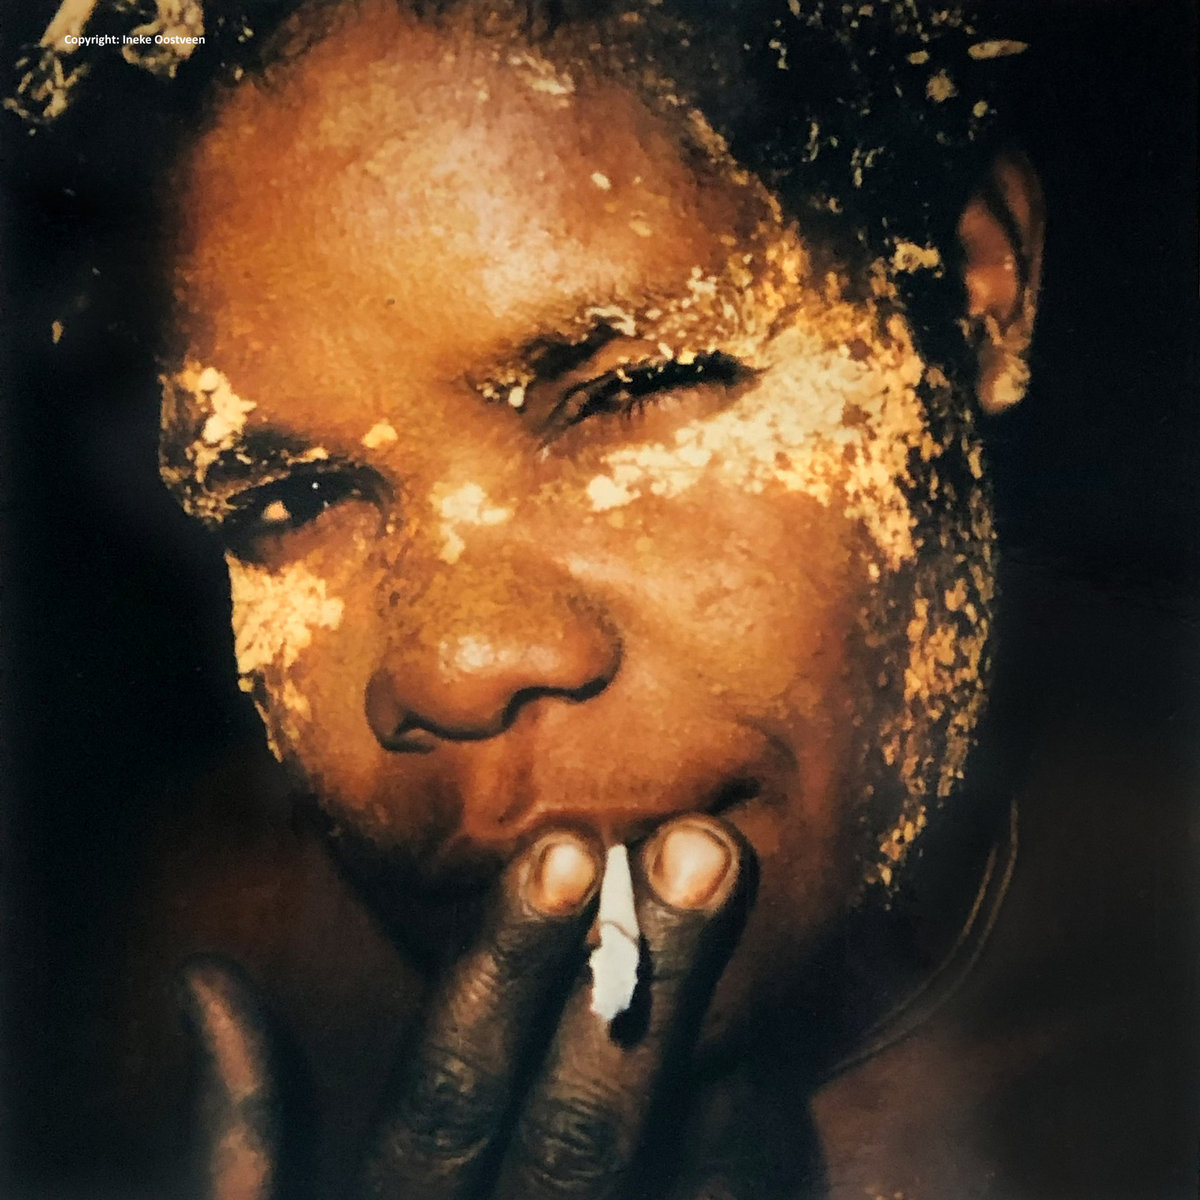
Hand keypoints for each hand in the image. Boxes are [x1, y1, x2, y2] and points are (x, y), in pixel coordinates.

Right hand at [181, 816, 802, 1199]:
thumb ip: (234, 1140)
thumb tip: (209, 981)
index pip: (450, 1096)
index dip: (507, 972)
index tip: (562, 850)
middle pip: (587, 1129)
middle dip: (649, 980)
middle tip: (702, 848)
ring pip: (682, 1180)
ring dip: (720, 1049)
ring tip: (743, 911)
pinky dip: (754, 1137)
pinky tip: (763, 1045)